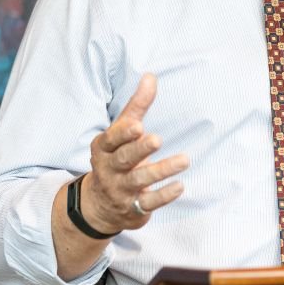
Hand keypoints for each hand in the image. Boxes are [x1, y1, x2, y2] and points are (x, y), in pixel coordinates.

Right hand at [82, 73, 189, 234]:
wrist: (98, 206)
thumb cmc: (116, 158)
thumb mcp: (121, 133)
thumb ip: (137, 107)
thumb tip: (150, 76)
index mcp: (104, 148)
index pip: (112, 139)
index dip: (123, 133)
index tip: (137, 126)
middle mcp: (110, 169)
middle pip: (124, 159)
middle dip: (140, 149)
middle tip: (157, 139)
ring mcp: (121, 190)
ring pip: (140, 180)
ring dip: (162, 170)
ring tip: (185, 160)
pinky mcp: (134, 208)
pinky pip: (149, 202)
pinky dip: (164, 195)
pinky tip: (180, 186)